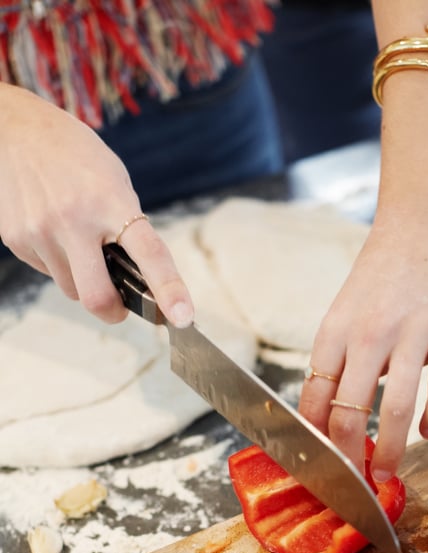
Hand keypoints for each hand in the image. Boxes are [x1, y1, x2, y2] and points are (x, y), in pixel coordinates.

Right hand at [0, 84, 192, 326]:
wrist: (19, 131)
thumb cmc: (77, 157)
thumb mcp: (115, 183)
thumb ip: (128, 229)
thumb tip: (140, 280)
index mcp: (111, 202)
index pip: (149, 254)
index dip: (169, 290)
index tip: (182, 317)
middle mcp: (74, 219)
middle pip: (97, 297)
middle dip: (113, 311)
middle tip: (121, 307)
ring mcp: (40, 231)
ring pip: (72, 290)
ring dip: (83, 281)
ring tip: (80, 244)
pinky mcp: (16, 239)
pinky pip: (48, 273)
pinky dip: (59, 264)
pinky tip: (55, 232)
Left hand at [299, 192, 427, 480]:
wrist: (423, 223)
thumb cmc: (381, 277)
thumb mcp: (345, 316)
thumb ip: (338, 364)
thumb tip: (326, 421)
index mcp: (334, 333)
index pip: (315, 401)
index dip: (316, 442)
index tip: (324, 467)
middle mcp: (368, 334)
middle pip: (350, 413)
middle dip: (351, 459)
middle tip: (357, 482)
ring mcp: (412, 332)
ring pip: (395, 408)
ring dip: (392, 449)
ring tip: (389, 471)